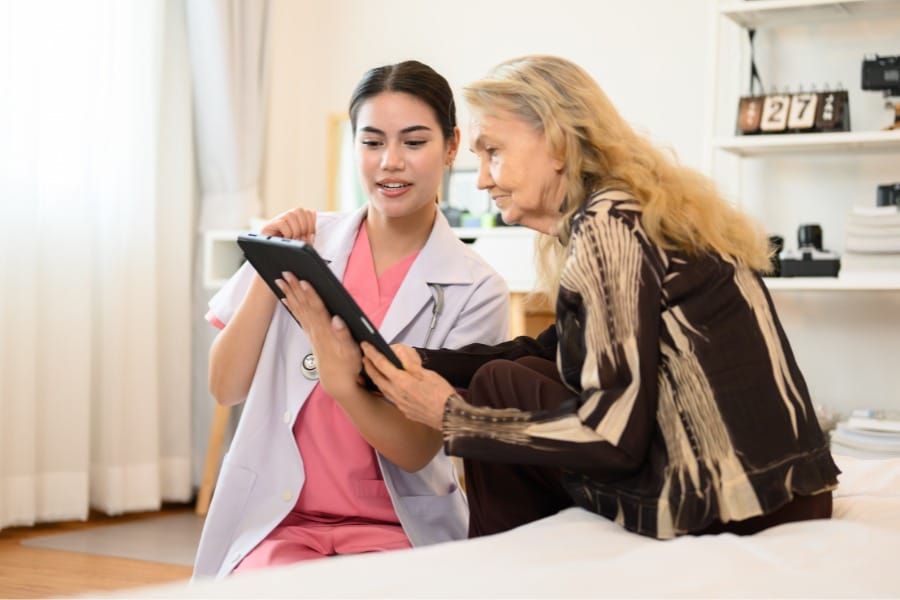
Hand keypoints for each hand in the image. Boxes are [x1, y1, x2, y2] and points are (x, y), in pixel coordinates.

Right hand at [260, 207, 316, 243]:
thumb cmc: (287, 248)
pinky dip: (287, 232)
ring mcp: (277, 220)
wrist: (269, 254)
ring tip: (293, 239)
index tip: (310, 236)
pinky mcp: (269, 225)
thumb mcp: (301, 242)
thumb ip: (308, 237)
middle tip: (301, 238)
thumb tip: (312, 230)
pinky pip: (282, 223)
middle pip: (299, 210)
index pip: (308, 212)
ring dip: (295, 229)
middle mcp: (287, 216)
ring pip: (290, 214)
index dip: (312, 224)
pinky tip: (286, 239)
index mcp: (296, 219)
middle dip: (304, 226)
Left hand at [276, 272, 361, 398]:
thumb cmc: (347, 364)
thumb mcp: (352, 351)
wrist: (338, 380)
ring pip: (298, 308)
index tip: (303, 280)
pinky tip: (284, 298)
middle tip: (285, 273)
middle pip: (304, 305)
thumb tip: (338, 319)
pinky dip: (290, 305)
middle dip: (294, 288)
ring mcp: (311, 331)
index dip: (310, 294)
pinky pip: (297, 316)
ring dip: (289, 294)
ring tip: (280, 280)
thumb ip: (344, 335)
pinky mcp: (310, 333)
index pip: (317, 309)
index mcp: (327, 331)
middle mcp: (316, 330)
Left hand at [361, 342, 455, 430]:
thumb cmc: (442, 395)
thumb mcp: (428, 374)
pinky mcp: (403, 410)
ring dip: (375, 377)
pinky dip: (384, 388)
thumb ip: (411, 365)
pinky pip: (389, 397)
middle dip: (369, 366)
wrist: (449, 417)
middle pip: (376, 377)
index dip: (372, 353)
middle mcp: (396, 394)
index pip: (382, 364)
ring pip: (381, 388)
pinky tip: (387, 385)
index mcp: (402, 382)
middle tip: (365, 357)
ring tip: (373, 369)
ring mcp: (399, 403)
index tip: (365, 346)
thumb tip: (399, 355)